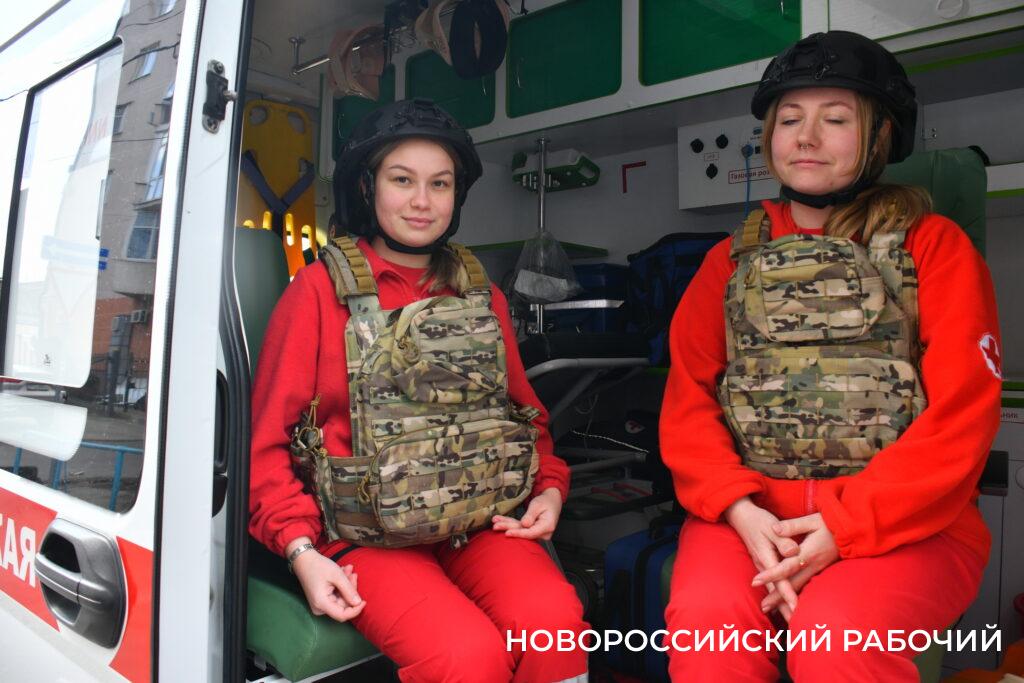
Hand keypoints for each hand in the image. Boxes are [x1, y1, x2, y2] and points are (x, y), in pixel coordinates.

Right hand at [289, 541, 364, 622]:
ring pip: (341, 599)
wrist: (304, 560)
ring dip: (347, 584)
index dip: (355, 610)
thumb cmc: (318, 566)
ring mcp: (320, 604)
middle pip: (343, 604)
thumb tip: (358, 603)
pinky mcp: (322, 599)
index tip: (364, 601)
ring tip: (348, 569)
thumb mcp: (337, 575)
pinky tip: (343, 572)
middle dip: (350, 589)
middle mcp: (319, 608)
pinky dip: (341, 584)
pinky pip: (336, 595)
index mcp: (321, 603)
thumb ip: (348, 590)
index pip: (342, 615)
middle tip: (353, 573)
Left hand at [491, 487, 562, 539]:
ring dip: (507, 525)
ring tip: (495, 522)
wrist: (551, 501)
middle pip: (523, 532)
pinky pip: (520, 528)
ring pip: (520, 530)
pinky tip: (500, 521)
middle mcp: (543, 533)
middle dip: (508, 528)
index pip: (531, 533)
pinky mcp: (531, 531)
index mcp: (547, 526)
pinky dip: (510, 524)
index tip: (507, 533)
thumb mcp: (538, 505)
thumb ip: (531, 515)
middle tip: (495, 525)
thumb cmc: (546, 501)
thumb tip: (524, 525)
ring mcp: (537, 533)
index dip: (518, 533)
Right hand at [723, 497, 800, 614]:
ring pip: (772, 590)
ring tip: (791, 620)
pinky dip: (776, 596)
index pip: (780, 579)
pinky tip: (780, 605)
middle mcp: (762, 565)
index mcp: (767, 556)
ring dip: (780, 605)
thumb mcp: (772, 526)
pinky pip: (770, 584)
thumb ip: (784, 540)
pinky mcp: (762, 565)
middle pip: (775, 591)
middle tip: (796, 624)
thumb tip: (795, 552)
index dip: (788, 594)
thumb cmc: (758, 520)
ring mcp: (761, 566)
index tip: (796, 608)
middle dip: (784, 608)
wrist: (740, 516)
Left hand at [752, 513, 839, 618]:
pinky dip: (797, 594)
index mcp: (809, 553)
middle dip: (778, 597)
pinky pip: (807, 584)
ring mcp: (819, 569)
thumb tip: (774, 529)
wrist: (854, 531)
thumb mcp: (811, 520)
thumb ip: (792, 526)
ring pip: (800, 587)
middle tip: (763, 608)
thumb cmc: (831, 523)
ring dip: (787, 599)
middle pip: (793, 584)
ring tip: (773, 609)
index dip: (771, 574)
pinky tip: (789, 600)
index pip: (786, 567)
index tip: (755, 581)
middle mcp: (814, 565)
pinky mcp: (821, 570)